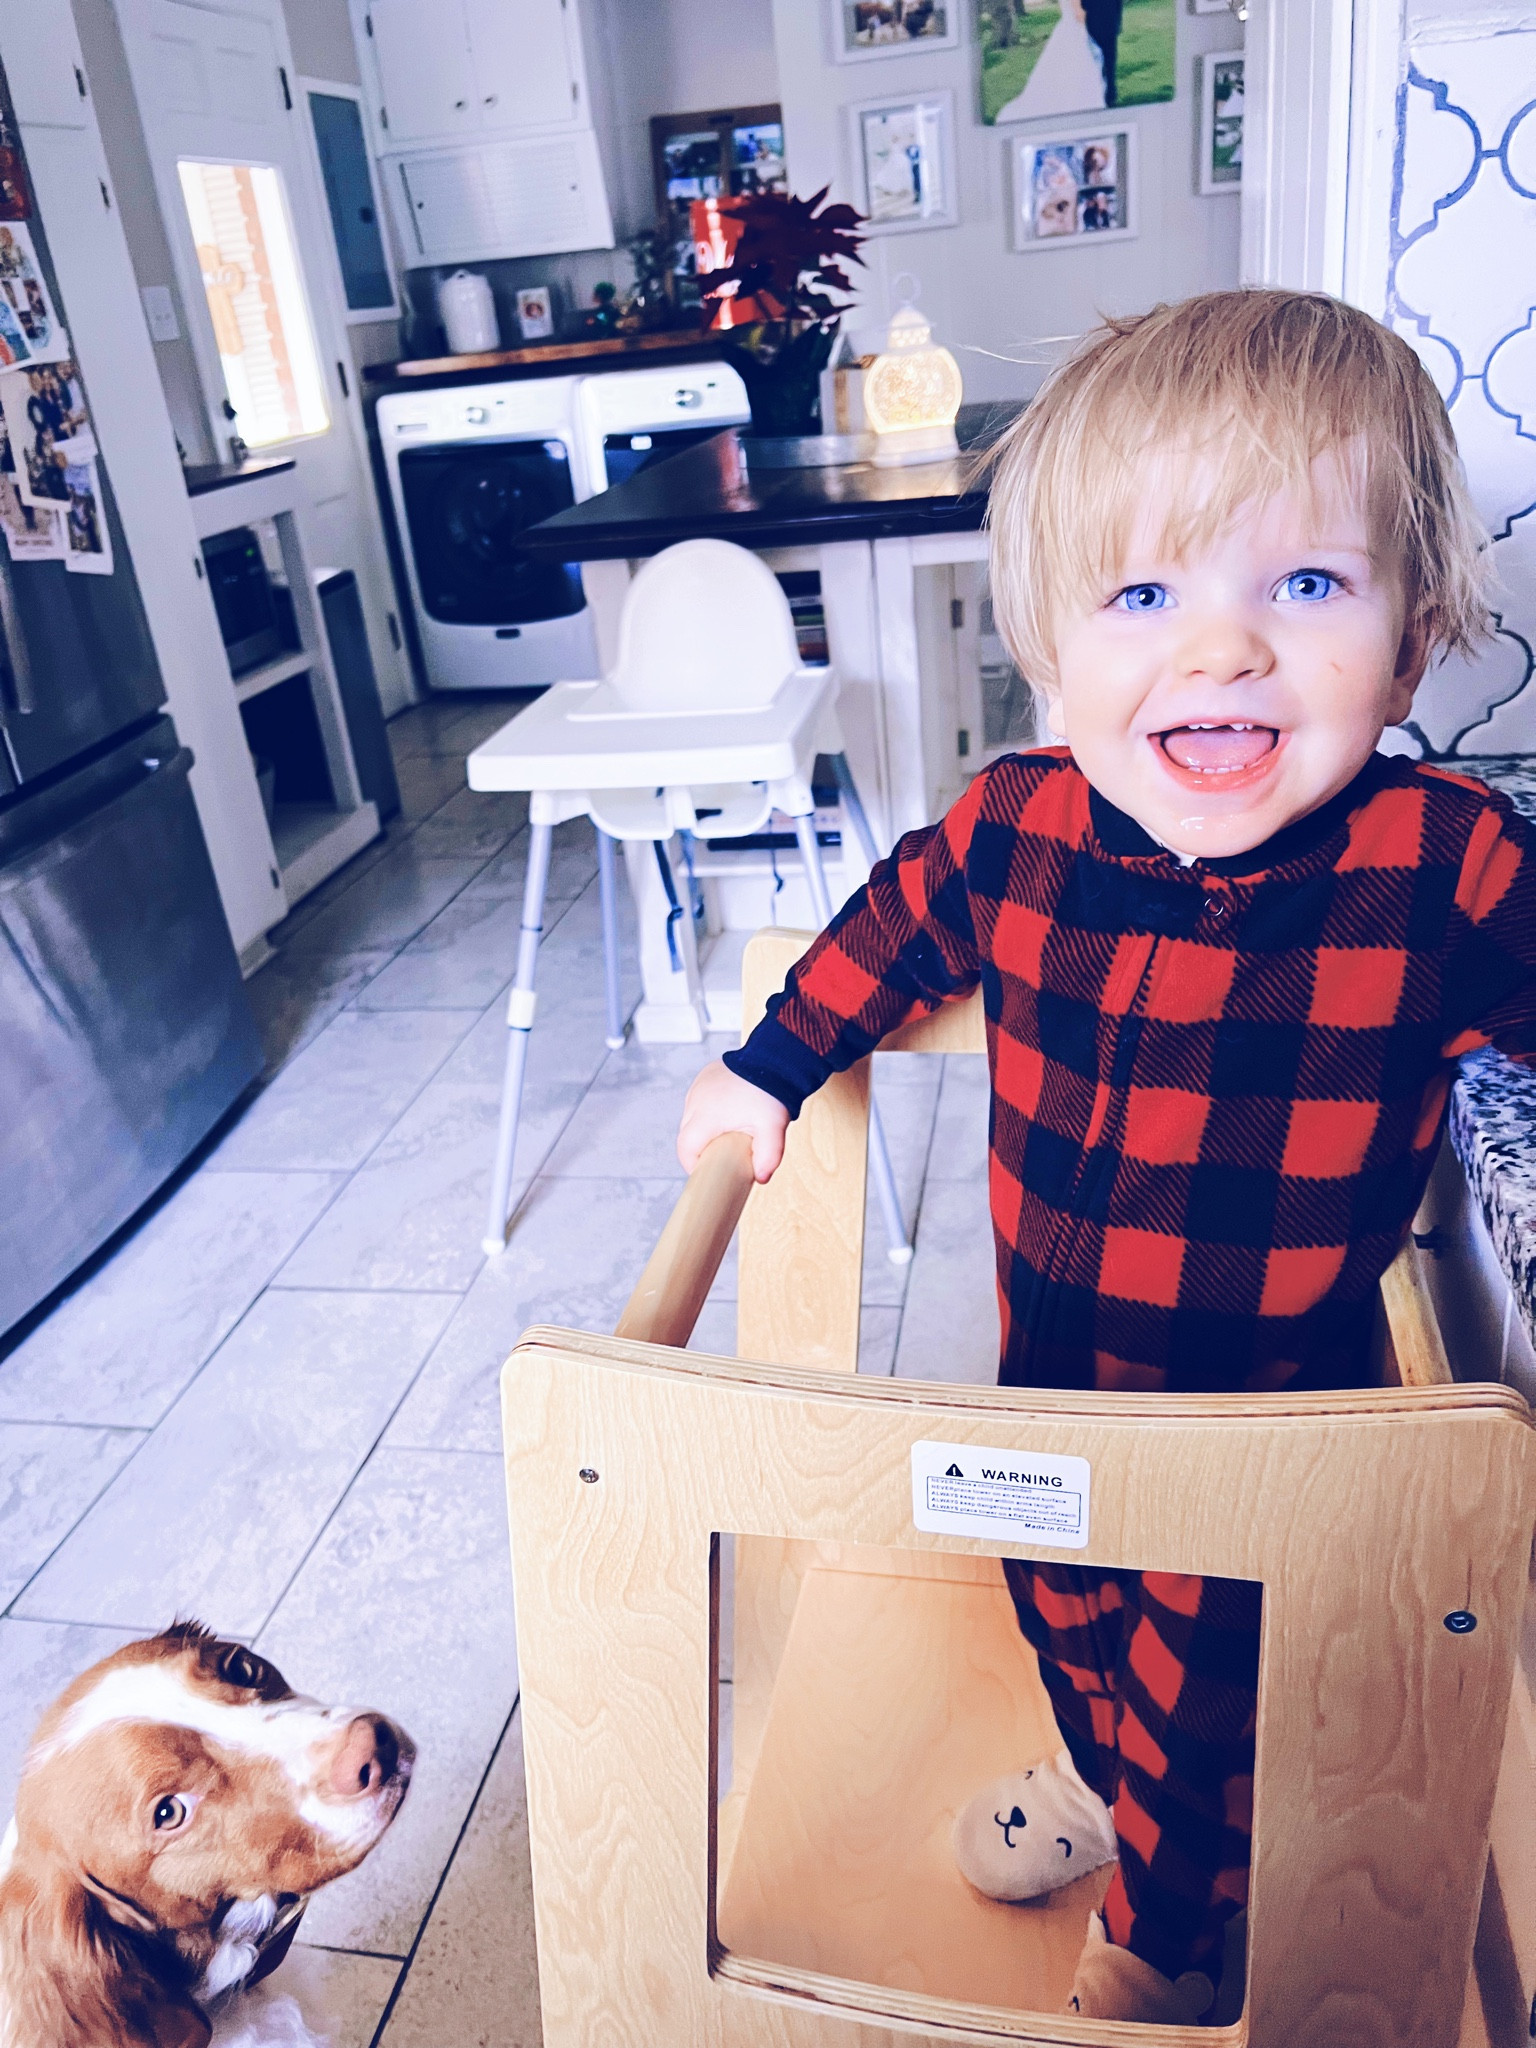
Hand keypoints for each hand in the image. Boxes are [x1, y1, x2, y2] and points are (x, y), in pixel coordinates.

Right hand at [678, 1060, 789, 1182]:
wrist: (776, 1059)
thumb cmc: (772, 1094)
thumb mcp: (773, 1130)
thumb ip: (768, 1157)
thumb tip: (761, 1178)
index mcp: (706, 1116)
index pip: (686, 1149)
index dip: (692, 1164)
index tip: (707, 1171)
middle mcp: (696, 1100)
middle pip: (688, 1135)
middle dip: (701, 1148)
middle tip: (723, 1156)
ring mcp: (699, 1086)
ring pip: (692, 1117)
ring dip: (704, 1128)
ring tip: (727, 1133)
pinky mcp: (705, 1076)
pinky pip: (699, 1100)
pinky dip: (708, 1110)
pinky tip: (727, 1112)